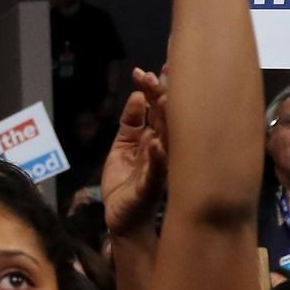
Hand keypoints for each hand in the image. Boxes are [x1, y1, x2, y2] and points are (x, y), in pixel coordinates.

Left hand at [99, 69, 168, 237]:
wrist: (123, 217)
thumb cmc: (127, 182)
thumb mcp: (122, 147)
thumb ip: (130, 123)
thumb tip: (137, 96)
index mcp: (154, 139)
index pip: (156, 110)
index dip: (151, 91)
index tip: (142, 72)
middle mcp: (162, 150)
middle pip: (164, 120)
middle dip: (160, 98)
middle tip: (152, 77)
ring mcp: (160, 167)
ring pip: (167, 141)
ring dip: (165, 121)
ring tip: (162, 99)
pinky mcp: (152, 187)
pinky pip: (157, 171)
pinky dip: (158, 157)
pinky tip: (156, 143)